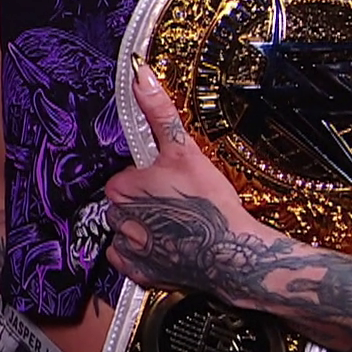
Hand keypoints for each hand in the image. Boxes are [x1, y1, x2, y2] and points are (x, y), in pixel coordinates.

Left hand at [103, 56, 265, 295]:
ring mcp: (129, 249)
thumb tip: (141, 77)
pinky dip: (146, 256)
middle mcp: (117, 220)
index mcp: (121, 189)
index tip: (169, 183)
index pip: (123, 178)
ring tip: (177, 226)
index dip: (147, 179)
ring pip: (127, 232)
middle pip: (124, 205)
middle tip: (177, 204)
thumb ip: (158, 113)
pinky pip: (132, 261)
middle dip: (145, 204)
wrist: (233, 253)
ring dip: (144, 229)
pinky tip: (169, 247)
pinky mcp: (141, 274)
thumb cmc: (208, 203)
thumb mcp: (184, 150)